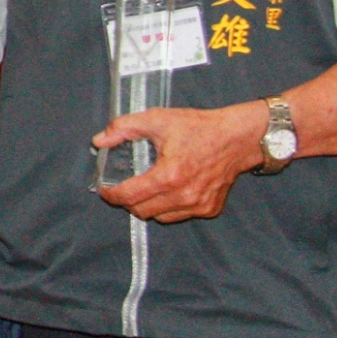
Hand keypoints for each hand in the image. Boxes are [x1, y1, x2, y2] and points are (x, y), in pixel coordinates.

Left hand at [93, 102, 266, 221]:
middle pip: (141, 211)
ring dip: (148, 206)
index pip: (129, 196)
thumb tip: (99, 141)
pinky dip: (169, 207)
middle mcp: (184, 195)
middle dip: (128, 201)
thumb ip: (124, 128)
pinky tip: (170, 190)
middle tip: (126, 187)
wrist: (237, 138)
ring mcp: (198, 205)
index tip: (105, 190)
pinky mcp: (210, 209)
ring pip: (160, 217)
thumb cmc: (199, 128)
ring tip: (148, 188)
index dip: (111, 195)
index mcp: (168, 175)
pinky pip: (179, 215)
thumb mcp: (158, 119)